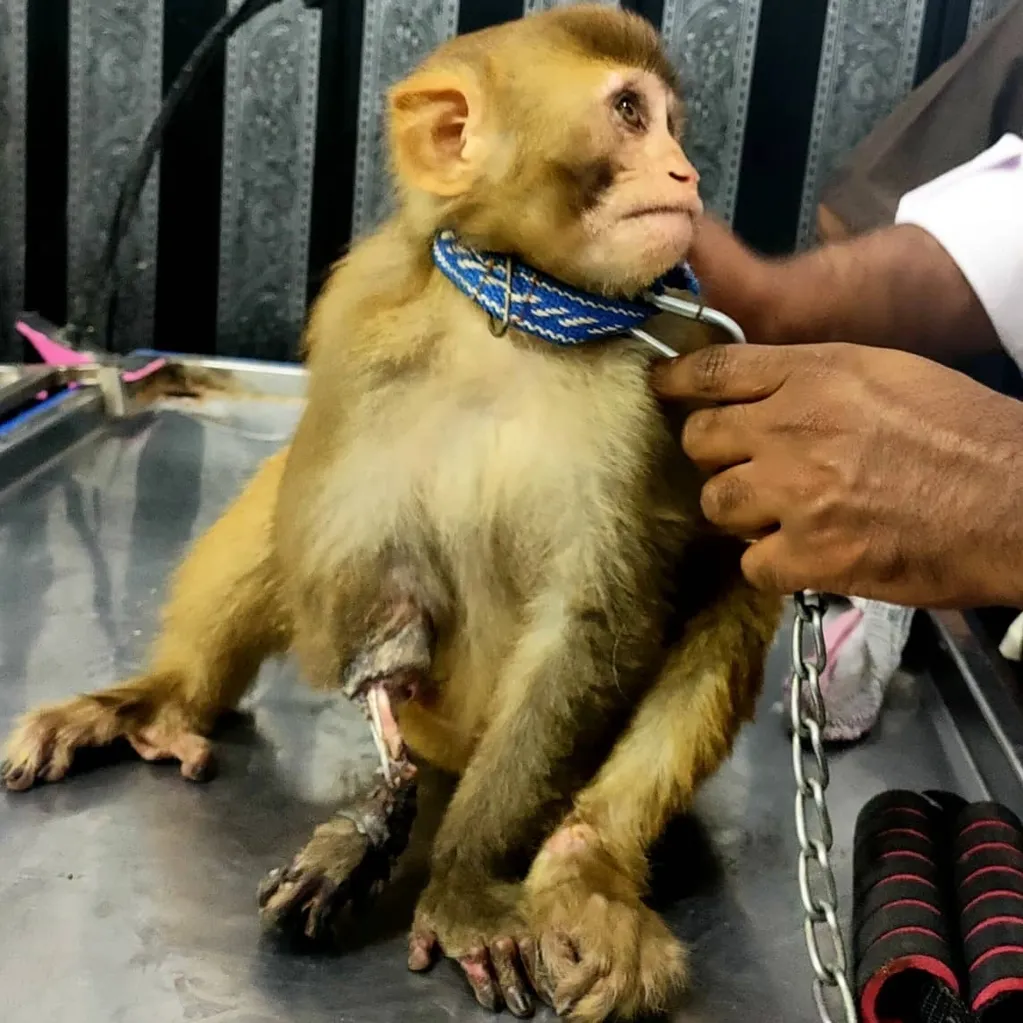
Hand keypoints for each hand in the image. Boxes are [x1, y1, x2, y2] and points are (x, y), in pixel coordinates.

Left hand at [653, 342, 1022, 607]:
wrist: (1017, 500)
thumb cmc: (962, 432)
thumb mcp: (885, 374)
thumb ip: (813, 379)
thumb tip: (760, 393)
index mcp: (815, 374)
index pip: (715, 370)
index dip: (677, 381)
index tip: (662, 388)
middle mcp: (792, 427)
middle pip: (700, 440)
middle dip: (715, 455)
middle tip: (745, 467)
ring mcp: (796, 494)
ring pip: (716, 504)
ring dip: (740, 512)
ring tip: (778, 515)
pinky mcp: (810, 555)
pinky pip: (750, 564)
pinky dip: (770, 564)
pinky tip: (800, 556)